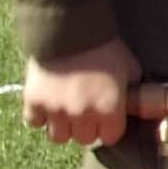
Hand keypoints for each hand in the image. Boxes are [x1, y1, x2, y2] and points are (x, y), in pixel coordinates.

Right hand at [20, 36, 142, 150]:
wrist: (70, 29)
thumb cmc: (104, 48)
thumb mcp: (130, 69)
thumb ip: (131, 91)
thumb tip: (134, 103)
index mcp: (109, 111)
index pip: (110, 137)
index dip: (108, 127)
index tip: (105, 119)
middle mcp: (82, 116)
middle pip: (84, 139)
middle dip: (86, 127)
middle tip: (84, 111)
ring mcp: (56, 111)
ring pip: (59, 137)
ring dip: (63, 126)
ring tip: (64, 111)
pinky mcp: (34, 102)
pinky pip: (34, 122)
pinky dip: (39, 116)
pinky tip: (46, 104)